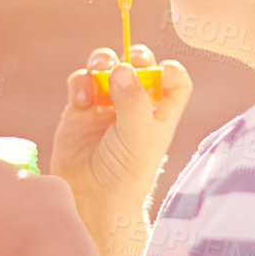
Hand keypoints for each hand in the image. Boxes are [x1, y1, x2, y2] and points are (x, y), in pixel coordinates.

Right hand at [52, 44, 191, 228]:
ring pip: (107, 68)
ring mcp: (106, 106)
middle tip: (129, 61)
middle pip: (139, 66)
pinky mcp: (80, 109)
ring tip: (100, 71)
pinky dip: (81, 82)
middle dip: (134, 57)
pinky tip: (82, 100)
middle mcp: (135, 106)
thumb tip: (122, 68)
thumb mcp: (139, 136)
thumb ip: (134, 101)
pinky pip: (81, 81)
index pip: (174, 81)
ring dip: (103, 62)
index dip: (170, 70)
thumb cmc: (125, 173)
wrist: (90, 198)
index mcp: (160, 114)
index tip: (162, 72)